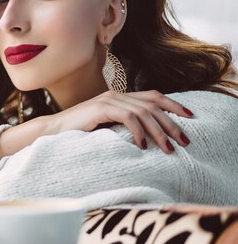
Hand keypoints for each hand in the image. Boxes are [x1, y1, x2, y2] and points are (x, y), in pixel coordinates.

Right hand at [43, 90, 192, 152]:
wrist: (53, 131)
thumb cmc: (79, 132)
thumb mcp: (106, 127)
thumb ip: (124, 124)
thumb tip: (149, 135)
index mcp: (118, 97)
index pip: (153, 95)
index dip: (173, 104)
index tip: (189, 117)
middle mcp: (115, 95)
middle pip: (153, 104)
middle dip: (171, 122)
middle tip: (184, 140)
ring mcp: (107, 100)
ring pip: (143, 112)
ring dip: (159, 131)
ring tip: (167, 148)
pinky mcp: (100, 109)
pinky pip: (127, 117)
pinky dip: (138, 131)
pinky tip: (142, 145)